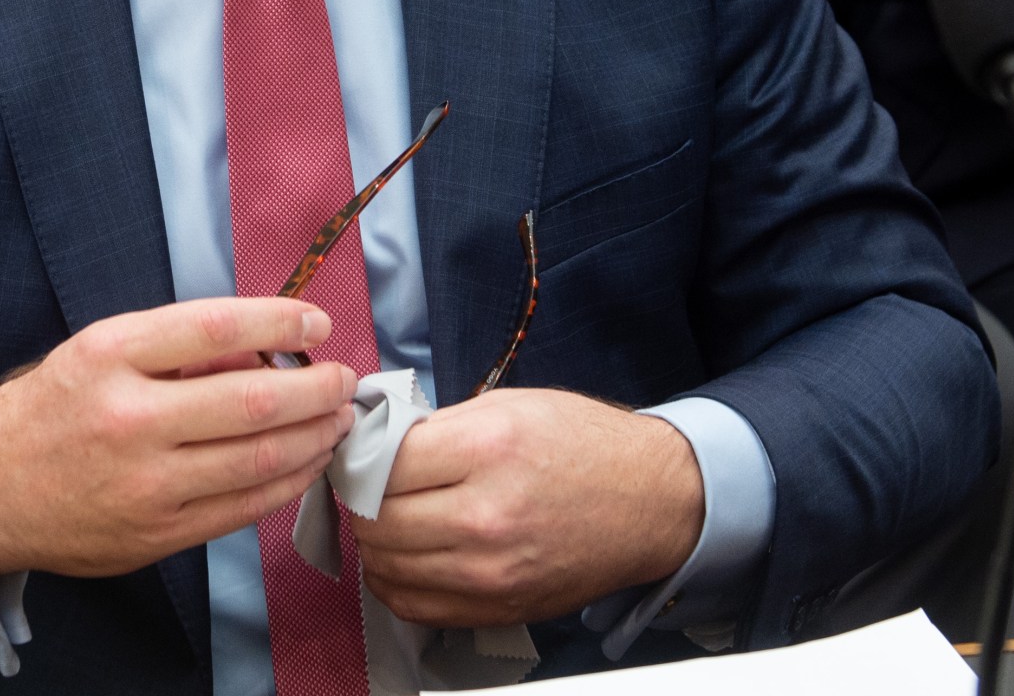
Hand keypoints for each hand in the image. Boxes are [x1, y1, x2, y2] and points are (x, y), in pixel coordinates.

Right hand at [0, 298, 358, 580]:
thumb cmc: (54, 410)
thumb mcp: (97, 350)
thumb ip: (174, 345)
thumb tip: (266, 348)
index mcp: (109, 355)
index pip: (217, 327)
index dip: (281, 323)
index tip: (316, 325)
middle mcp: (128, 418)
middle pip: (252, 400)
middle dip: (317, 389)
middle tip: (343, 380)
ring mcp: (146, 484)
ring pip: (259, 459)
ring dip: (314, 437)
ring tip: (336, 421)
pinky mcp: (158, 534)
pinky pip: (244, 508)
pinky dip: (288, 482)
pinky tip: (306, 462)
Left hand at [354, 389, 703, 628]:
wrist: (652, 502)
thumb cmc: (584, 445)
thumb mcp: (509, 405)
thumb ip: (437, 427)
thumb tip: (374, 444)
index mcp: (488, 451)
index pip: (381, 463)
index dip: (362, 456)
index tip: (363, 453)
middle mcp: (486, 517)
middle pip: (376, 519)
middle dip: (363, 499)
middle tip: (372, 485)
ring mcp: (491, 572)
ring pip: (385, 565)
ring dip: (376, 541)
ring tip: (390, 517)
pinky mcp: (498, 608)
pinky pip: (412, 606)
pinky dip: (394, 582)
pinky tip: (405, 557)